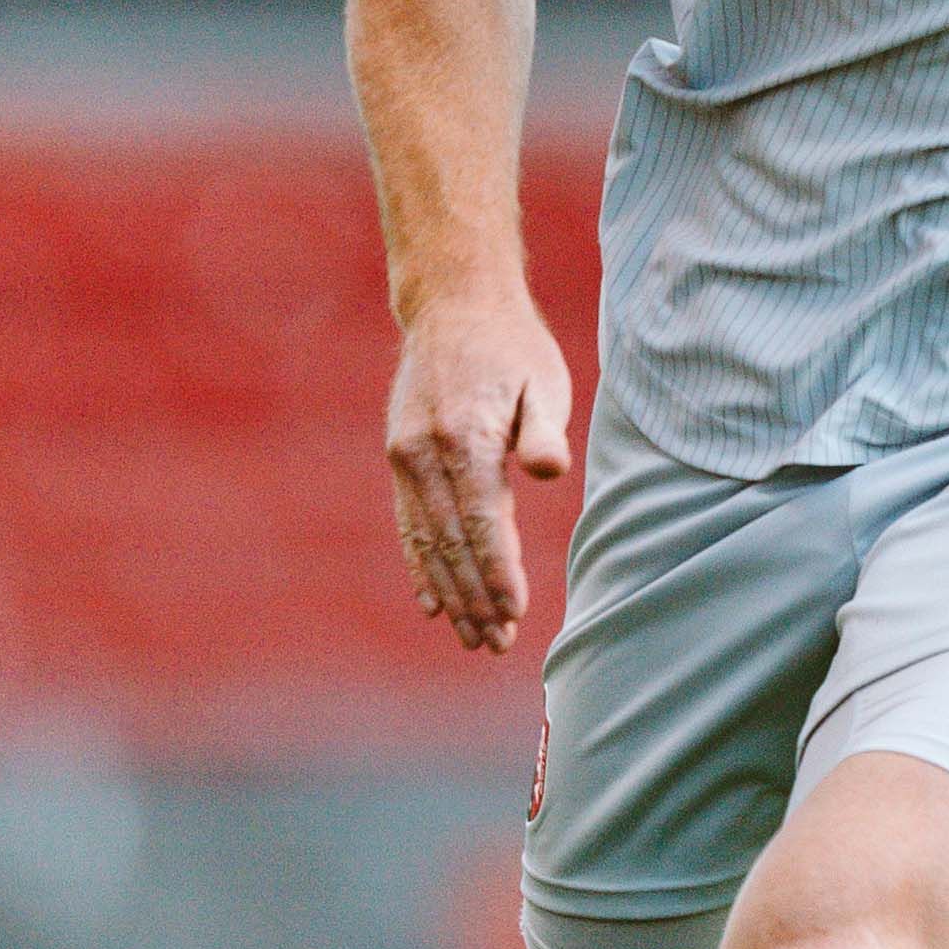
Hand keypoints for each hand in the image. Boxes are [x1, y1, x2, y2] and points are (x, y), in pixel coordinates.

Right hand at [385, 291, 577, 652]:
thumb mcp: (544, 378)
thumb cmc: (514, 347)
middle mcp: (426, 453)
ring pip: (428, 542)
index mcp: (467, 437)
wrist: (454, 305)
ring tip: (472, 637)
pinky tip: (433, 604)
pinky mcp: (399, 457)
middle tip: (497, 643)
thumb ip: (545, 429)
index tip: (514, 615)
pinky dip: (421, 567)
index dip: (499, 574)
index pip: (484, 523)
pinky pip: (409, 524)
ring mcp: (406, 457)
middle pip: (452, 543)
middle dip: (475, 599)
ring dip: (450, 594)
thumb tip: (549, 470)